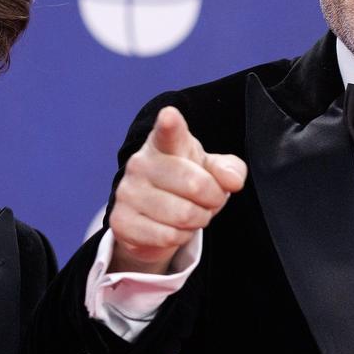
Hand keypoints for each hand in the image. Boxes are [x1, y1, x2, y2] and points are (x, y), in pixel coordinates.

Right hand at [107, 106, 247, 274]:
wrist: (155, 219)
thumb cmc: (188, 184)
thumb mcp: (213, 171)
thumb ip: (230, 169)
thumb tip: (232, 181)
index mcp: (164, 143)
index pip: (168, 132)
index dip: (170, 124)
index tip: (169, 116)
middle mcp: (141, 163)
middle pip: (195, 184)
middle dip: (213, 199)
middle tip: (209, 200)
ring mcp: (127, 192)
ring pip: (183, 214)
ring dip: (198, 220)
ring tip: (191, 214)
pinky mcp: (121, 221)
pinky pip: (168, 236)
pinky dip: (180, 237)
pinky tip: (173, 229)